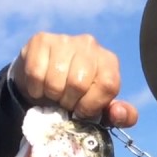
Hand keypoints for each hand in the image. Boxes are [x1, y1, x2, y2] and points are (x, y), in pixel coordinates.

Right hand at [12, 32, 137, 126]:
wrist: (45, 83)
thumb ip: (120, 117)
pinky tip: (40, 87)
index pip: (108, 85)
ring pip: (55, 80)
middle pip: (78, 84)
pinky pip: (36, 73)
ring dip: (51, 96)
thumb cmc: (78, 98)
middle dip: (69, 102)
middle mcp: (90, 45)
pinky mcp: (41, 40)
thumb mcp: (103, 111)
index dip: (92, 105)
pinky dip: (35, 89)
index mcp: (109, 62)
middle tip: (65, 102)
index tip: (81, 112)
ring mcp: (65, 40)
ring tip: (53, 94)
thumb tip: (119, 113)